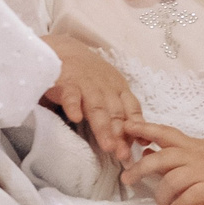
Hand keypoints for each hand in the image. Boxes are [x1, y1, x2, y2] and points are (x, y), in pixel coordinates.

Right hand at [43, 34, 141, 162]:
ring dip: (103, 127)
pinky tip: (76, 117)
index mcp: (118, 89)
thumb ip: (116, 115)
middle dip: (121, 135)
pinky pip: (71, 94)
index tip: (140, 146)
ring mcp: (86, 83)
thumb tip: (129, 143)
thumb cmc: (88, 76)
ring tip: (107, 146)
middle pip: (115, 113)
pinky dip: (73, 105)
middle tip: (123, 155)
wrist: (63, 49)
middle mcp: (105, 87)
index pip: (132, 110)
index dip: (136, 128)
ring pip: (97, 107)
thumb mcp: (107, 91)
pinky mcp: (65, 80)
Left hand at [122, 120, 203, 204]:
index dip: (144, 128)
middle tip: (127, 180)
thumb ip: (169, 157)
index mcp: (191, 145)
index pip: (164, 132)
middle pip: (161, 158)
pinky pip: (187, 198)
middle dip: (139, 168)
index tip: (126, 127)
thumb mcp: (194, 158)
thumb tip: (144, 150)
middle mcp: (196, 155)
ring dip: (161, 196)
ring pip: (171, 181)